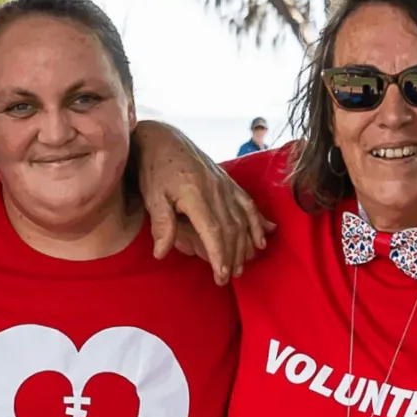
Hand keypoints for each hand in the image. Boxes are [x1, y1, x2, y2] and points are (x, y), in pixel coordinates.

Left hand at [134, 121, 272, 283]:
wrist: (164, 138)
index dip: (220, 255)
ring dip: (246, 244)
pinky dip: (258, 222)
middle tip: (230, 277)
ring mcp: (225, 185)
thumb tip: (161, 253)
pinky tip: (264, 237)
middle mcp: (216, 190)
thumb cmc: (155, 168)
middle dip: (233, 256)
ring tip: (244, 265)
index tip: (221, 275)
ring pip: (243, 219)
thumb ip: (161, 224)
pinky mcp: (228, 181)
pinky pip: (248, 204)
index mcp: (196, 194)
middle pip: (232, 229)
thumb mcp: (151, 196)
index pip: (214, 231)